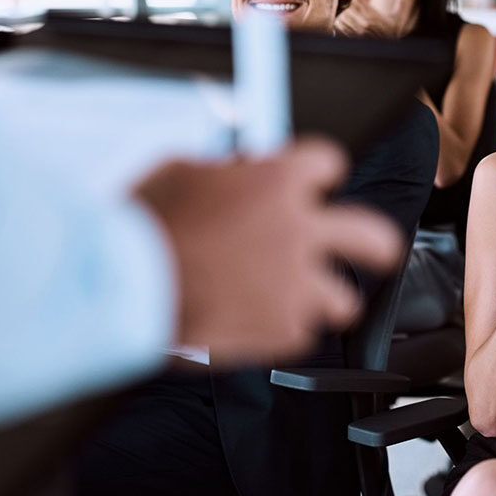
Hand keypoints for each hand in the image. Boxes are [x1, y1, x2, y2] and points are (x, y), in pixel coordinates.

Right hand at [133, 138, 402, 364]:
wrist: (119, 283)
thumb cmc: (143, 221)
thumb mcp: (183, 168)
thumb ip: (227, 169)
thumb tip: (239, 169)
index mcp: (278, 180)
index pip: (329, 162)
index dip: (318, 173)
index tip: (312, 182)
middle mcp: (299, 230)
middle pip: (373, 235)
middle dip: (377, 243)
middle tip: (374, 249)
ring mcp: (294, 284)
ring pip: (344, 298)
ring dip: (323, 296)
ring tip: (296, 296)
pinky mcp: (279, 330)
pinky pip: (300, 332)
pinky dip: (281, 327)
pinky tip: (254, 317)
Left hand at [335, 0, 414, 37]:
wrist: (388, 51)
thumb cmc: (393, 32)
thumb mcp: (398, 17)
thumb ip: (400, 2)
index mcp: (373, 17)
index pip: (357, 0)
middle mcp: (362, 24)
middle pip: (347, 5)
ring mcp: (355, 31)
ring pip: (341, 14)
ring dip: (340, 6)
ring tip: (340, 0)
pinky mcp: (350, 37)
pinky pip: (338, 26)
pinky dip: (338, 18)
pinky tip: (340, 14)